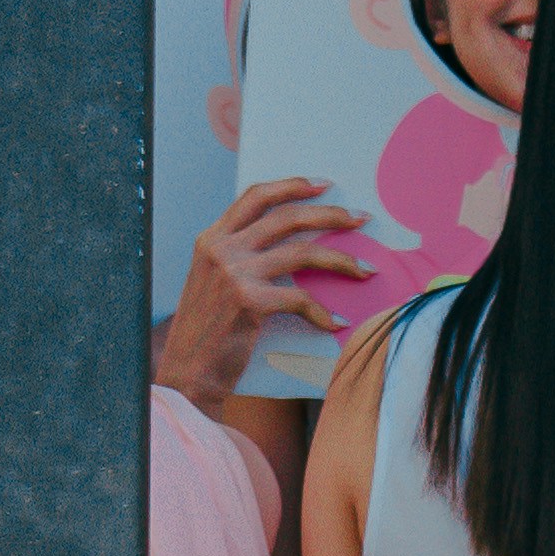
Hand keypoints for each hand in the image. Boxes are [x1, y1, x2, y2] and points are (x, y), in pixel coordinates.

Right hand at [153, 177, 371, 397]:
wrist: (188, 371)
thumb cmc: (209, 329)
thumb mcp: (214, 280)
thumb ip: (241, 255)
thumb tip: (291, 241)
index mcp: (212, 239)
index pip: (256, 197)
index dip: (293, 186)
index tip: (325, 184)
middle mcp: (221, 249)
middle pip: (287, 217)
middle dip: (331, 214)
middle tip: (361, 218)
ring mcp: (234, 273)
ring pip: (303, 252)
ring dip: (342, 259)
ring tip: (366, 269)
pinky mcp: (248, 300)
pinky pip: (301, 299)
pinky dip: (323, 313)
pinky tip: (336, 322)